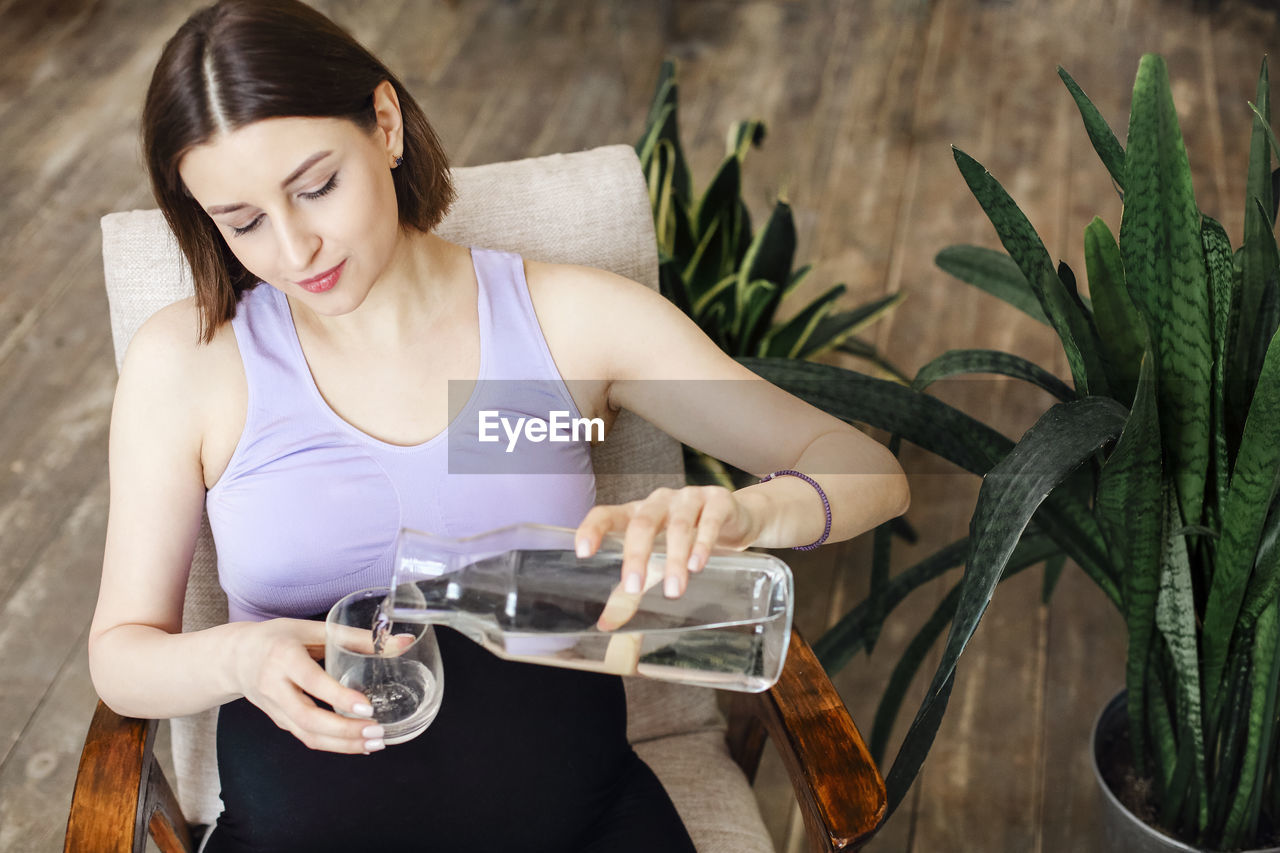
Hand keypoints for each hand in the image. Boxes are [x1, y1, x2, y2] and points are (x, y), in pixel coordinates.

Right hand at [228, 618, 391, 754]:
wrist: (234, 658)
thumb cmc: (277, 637)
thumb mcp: (313, 628)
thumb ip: (357, 637)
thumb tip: (403, 642)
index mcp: (283, 656)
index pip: (312, 682)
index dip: (339, 698)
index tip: (366, 707)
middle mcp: (275, 685)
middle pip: (307, 718)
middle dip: (344, 731)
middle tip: (377, 733)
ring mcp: (274, 708)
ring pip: (306, 735)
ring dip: (342, 744)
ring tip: (375, 743)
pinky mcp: (279, 721)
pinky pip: (306, 737)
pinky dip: (333, 745)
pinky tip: (358, 743)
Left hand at [575, 485, 761, 630]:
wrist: (734, 519)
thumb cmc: (685, 540)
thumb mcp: (656, 563)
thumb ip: (631, 592)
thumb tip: (605, 624)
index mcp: (636, 513)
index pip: (607, 514)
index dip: (593, 528)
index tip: (583, 552)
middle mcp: (659, 501)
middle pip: (643, 523)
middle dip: (637, 555)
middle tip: (634, 587)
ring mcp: (689, 498)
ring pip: (678, 526)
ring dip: (674, 558)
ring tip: (674, 589)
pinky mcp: (718, 502)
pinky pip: (709, 520)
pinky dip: (702, 543)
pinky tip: (698, 564)